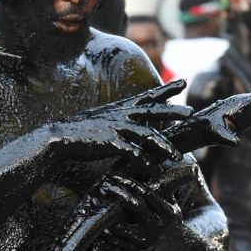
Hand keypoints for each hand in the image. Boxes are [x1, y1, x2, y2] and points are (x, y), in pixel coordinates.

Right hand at [48, 81, 192, 170]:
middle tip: (191, 112)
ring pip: (146, 134)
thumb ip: (122, 119)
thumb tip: (137, 123)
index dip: (166, 89)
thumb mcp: (106, 119)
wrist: (60, 136)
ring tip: (177, 156)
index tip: (183, 81)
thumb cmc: (84, 131)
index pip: (148, 95)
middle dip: (172, 111)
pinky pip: (132, 152)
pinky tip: (154, 169)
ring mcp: (116, 127)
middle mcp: (121, 114)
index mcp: (121, 108)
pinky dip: (144, 161)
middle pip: (152, 110)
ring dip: (163, 146)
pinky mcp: (109, 142)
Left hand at [98, 174, 181, 250]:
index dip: (132, 183)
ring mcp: (147, 242)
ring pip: (124, 227)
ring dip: (109, 214)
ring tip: (99, 200)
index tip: (118, 174)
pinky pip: (116, 242)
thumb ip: (160, 184)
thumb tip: (151, 156)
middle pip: (137, 206)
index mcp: (170, 214)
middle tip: (107, 184)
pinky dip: (106, 231)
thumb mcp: (167, 201)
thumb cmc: (163, 215)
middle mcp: (160, 229)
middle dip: (121, 193)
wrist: (171, 245)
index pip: (149, 193)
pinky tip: (99, 220)